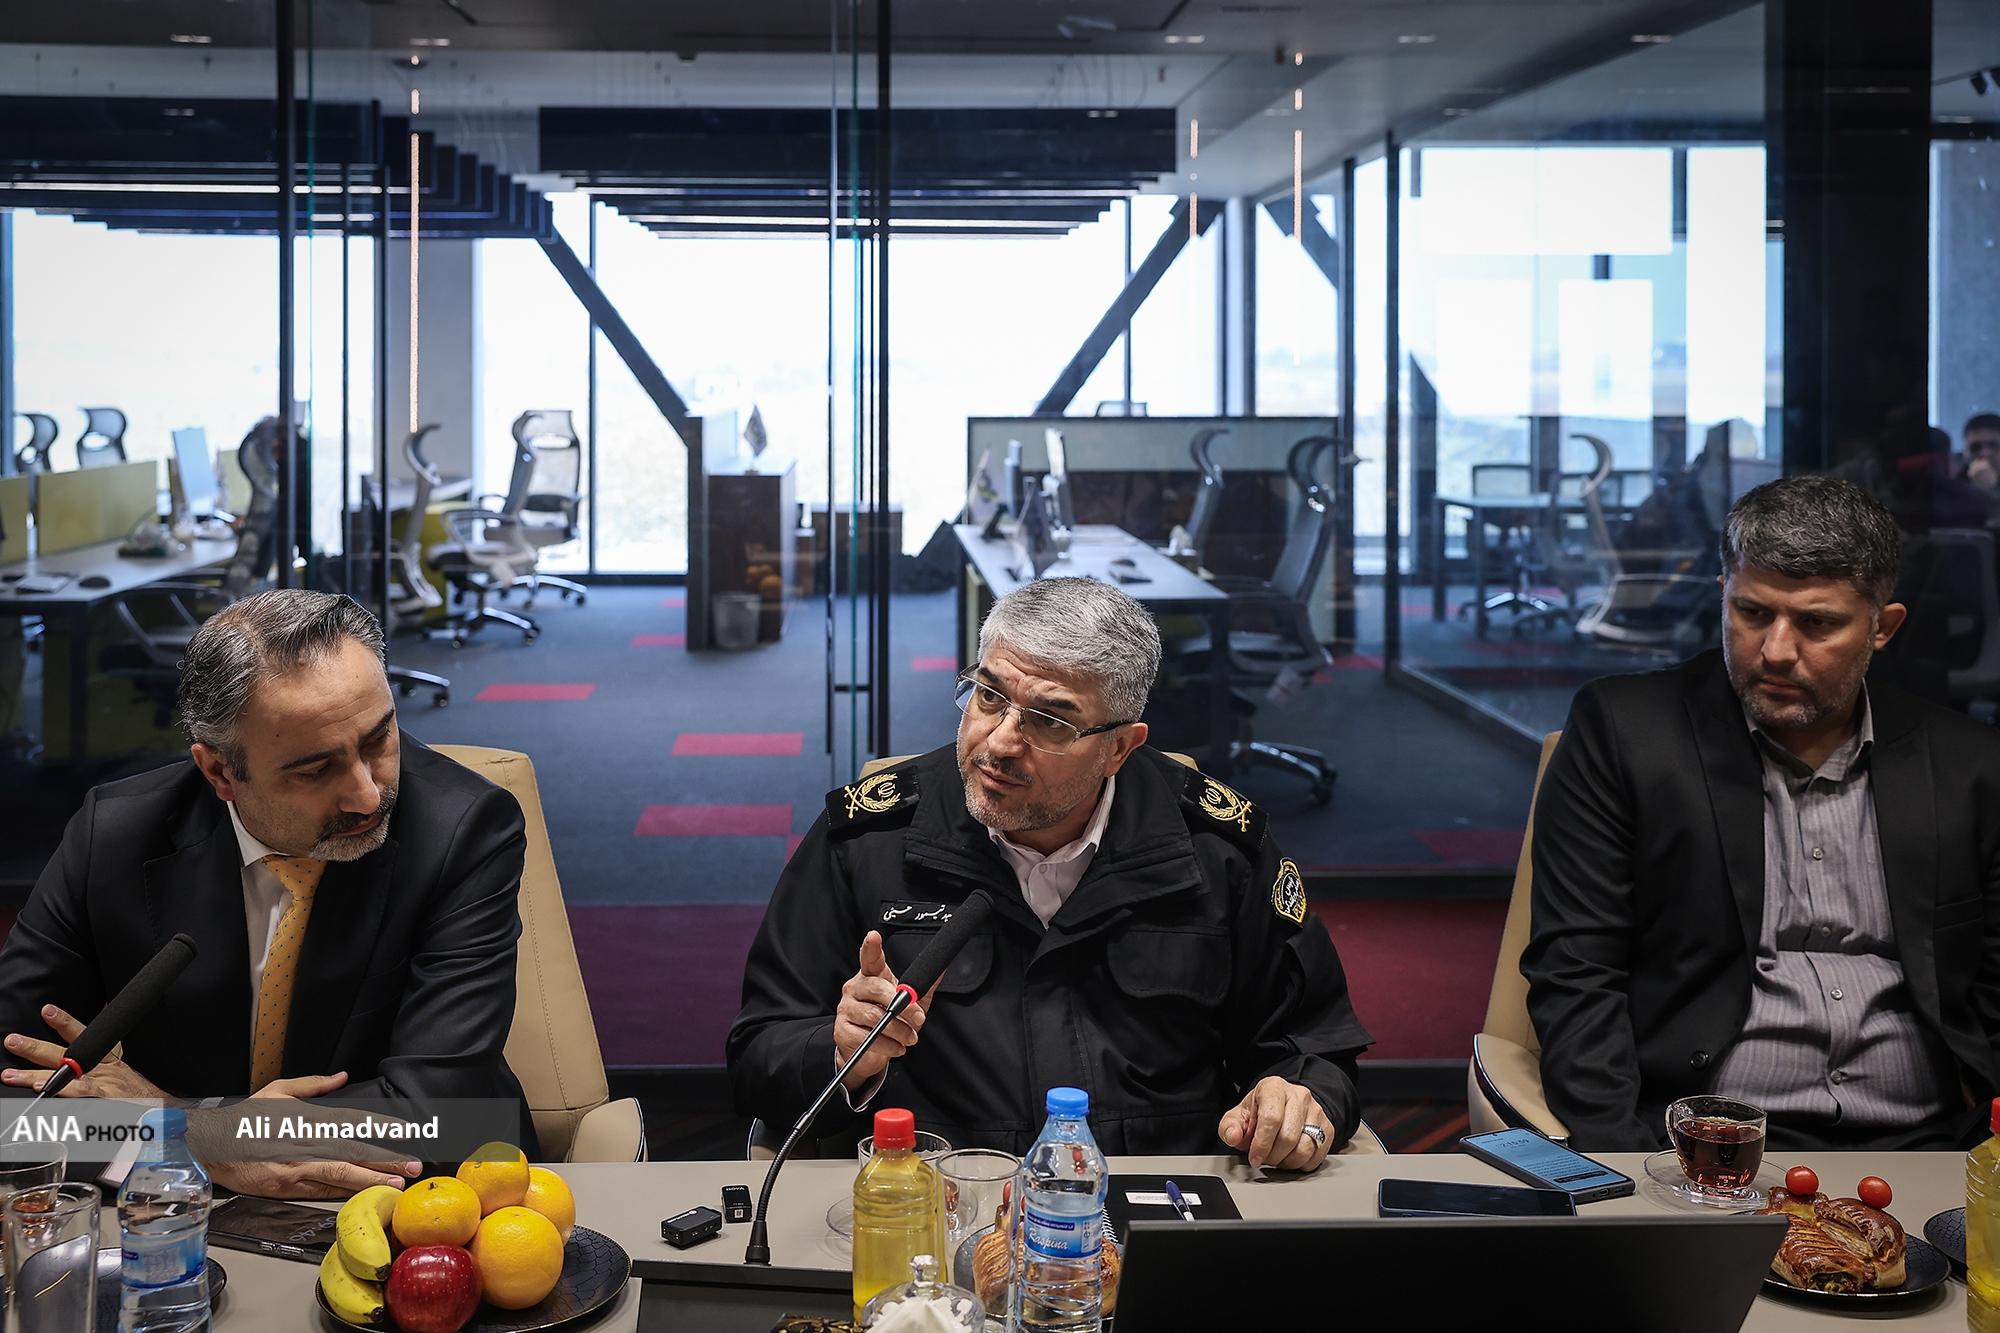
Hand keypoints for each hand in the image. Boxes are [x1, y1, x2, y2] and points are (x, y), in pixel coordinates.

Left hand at [1, 1003, 168, 1098]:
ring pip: (65, 1079)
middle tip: (13, 1041)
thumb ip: (103, 1064)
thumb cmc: (141, 1097)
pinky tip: (41, 1096)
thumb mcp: (123, 1075)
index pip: (84, 1035)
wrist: (166, 1113)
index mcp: (107, 1061)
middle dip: (36, 1048)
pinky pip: (79, 1099)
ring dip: (35, 1077)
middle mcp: (103, 1071)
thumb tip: (86, 1054)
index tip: (47, 1011)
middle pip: (66, 1056)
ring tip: (11, 1075)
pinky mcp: (105, 1104)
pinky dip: (60, 1097)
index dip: (65, 1022)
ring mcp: (103, 1088)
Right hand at [192, 1071, 422, 1200]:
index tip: (405, 1132)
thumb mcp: (277, 1092)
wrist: (210, 1148)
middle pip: (352, 1155)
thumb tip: (342, 1077)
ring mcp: (296, 1171)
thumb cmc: (245, 1120)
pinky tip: (363, 1196)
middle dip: (384, 1162)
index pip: (352, 1124)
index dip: (380, 1129)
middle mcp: (304, 1147)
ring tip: (396, 1185)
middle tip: (411, 1167)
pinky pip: (321, 1191)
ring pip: (340, 1178)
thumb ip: (312, 1085)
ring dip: (370, 1182)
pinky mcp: (287, 1189)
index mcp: (306, 1121)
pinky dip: (344, 1194)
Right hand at [833, 932, 939, 1091]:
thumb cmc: (890, 1020)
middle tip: (918, 1019)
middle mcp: (855, 988)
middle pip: (877, 988)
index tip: (874, 936)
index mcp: (871, 976)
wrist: (870, 1051)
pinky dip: (888, 1045)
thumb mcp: (911, 1002)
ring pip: (875, 1016)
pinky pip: (868, 1038)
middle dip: (903, 1006)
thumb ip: (922, 985)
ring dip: (898, 1030)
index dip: (871, 947)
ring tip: (909, 1037)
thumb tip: (940, 968)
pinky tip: (896, 1046)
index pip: (869, 957)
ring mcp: (846, 1008)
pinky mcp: (842, 1030)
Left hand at [1217, 1077, 1334, 1170]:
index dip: (1261, 1144)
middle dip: (1273, 1156)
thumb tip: (1233, 1136)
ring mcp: (1316, 1111)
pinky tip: (1290, 1158)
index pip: (1271, 1118)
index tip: (1255, 1158)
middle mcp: (1298, 1096)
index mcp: (1274, 1088)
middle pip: (1288, 1137)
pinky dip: (1301, 1164)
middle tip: (1264, 1159)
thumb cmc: (1260, 1112)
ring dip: (1287, 1162)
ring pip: (1305, 1149)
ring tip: (1277, 1158)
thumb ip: (1230, 1127)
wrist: (1284, 1106)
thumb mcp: (1239, 1116)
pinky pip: (1317, 1156)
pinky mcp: (1328, 1127)